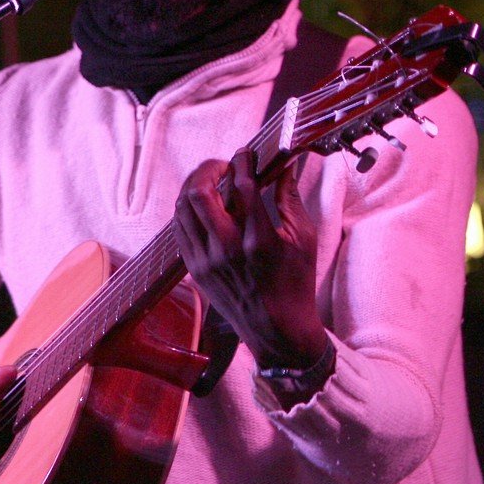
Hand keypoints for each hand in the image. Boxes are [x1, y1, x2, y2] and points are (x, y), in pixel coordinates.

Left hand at [174, 151, 327, 369]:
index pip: (243, 187)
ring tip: (212, 181)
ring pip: (183, 208)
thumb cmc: (296, 284)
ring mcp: (206, 261)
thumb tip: (284, 167)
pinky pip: (180, 229)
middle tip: (224, 165)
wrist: (276, 330)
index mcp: (258, 241)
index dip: (243, 161)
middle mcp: (226, 250)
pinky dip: (188, 209)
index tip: (247, 153)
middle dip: (209, 168)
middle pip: (199, 193)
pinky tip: (203, 205)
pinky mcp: (195, 270)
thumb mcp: (303, 240)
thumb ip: (289, 199)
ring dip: (195, 186)